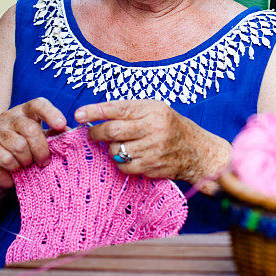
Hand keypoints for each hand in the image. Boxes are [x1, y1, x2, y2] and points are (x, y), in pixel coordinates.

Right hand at [0, 97, 66, 189]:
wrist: (0, 171)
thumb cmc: (26, 153)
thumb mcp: (43, 142)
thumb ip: (55, 136)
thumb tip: (69, 132)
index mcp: (26, 111)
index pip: (38, 105)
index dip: (51, 113)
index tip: (61, 125)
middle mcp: (9, 116)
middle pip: (31, 130)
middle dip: (42, 150)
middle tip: (44, 161)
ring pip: (19, 146)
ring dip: (27, 160)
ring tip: (26, 163)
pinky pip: (7, 159)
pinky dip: (15, 167)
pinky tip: (14, 167)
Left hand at [74, 100, 230, 189]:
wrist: (197, 151)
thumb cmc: (169, 126)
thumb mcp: (154, 110)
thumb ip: (129, 111)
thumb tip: (96, 115)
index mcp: (152, 110)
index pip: (118, 108)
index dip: (95, 112)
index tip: (79, 114)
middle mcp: (153, 129)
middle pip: (113, 132)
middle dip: (96, 133)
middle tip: (91, 134)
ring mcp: (153, 150)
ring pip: (116, 151)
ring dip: (110, 149)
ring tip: (118, 145)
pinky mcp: (152, 167)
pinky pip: (124, 166)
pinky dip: (121, 162)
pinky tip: (129, 156)